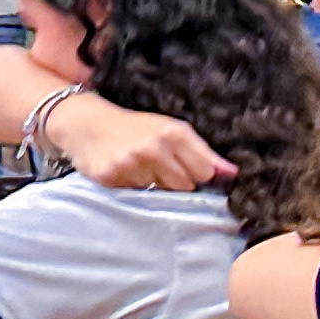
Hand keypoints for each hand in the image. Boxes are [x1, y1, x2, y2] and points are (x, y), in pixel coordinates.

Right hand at [48, 93, 234, 190]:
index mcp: (174, 133)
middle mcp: (154, 148)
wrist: (87, 123)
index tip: (188, 172)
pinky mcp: (112, 177)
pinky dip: (132, 189)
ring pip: (160, 194)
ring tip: (140, 171)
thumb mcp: (171, 130)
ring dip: (153, 187)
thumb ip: (203, 153)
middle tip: (160, 170)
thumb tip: (233, 174)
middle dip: (176, 183)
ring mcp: (132, 164)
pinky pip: (135, 195)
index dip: (199, 175)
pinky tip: (124, 174)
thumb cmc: (135, 128)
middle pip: (185, 187)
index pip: (205, 172)